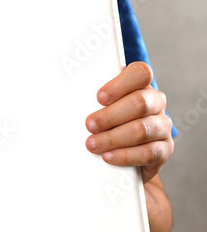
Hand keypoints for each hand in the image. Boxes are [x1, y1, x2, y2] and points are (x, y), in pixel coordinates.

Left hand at [85, 61, 173, 183]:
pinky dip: (125, 155)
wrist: (124, 158)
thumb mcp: (99, 107)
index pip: (140, 73)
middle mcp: (156, 102)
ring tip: (93, 144)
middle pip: (139, 102)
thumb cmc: (106, 124)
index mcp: (142, 85)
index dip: (120, 84)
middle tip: (89, 125)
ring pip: (142, 128)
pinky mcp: (165, 149)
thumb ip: (90, 99)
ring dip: (113, 137)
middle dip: (110, 115)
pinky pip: (148, 152)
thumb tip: (65, 95)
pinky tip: (108, 157)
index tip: (99, 97)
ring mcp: (162, 126)